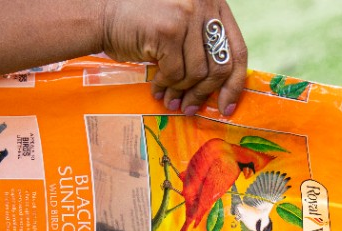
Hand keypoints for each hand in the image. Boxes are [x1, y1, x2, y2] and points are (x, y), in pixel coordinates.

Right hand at [99, 0, 247, 116]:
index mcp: (214, 3)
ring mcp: (187, 16)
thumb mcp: (183, 27)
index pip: (238, 50)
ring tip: (170, 101)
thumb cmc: (143, 25)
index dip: (236, 83)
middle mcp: (204, 5)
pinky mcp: (168, 31)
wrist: (103, 14)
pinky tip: (157, 88)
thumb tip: (224, 89)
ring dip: (183, 93)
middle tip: (191, 110)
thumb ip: (203, 45)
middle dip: (206, 94)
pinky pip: (176, 73)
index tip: (227, 106)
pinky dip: (166, 86)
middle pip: (221, 65)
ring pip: (198, 73)